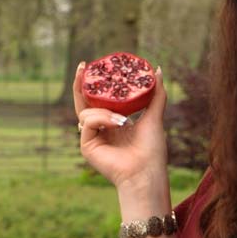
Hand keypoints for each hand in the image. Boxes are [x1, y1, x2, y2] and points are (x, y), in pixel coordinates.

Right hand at [73, 61, 168, 190]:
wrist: (147, 172)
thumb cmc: (152, 150)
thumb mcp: (154, 116)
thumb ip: (156, 94)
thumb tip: (156, 69)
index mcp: (113, 123)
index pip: (98, 99)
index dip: (94, 83)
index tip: (92, 65)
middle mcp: (100, 130)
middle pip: (83, 102)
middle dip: (80, 84)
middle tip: (84, 66)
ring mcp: (92, 138)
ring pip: (86, 112)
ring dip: (104, 111)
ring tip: (123, 119)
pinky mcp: (87, 146)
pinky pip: (88, 123)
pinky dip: (102, 119)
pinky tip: (118, 124)